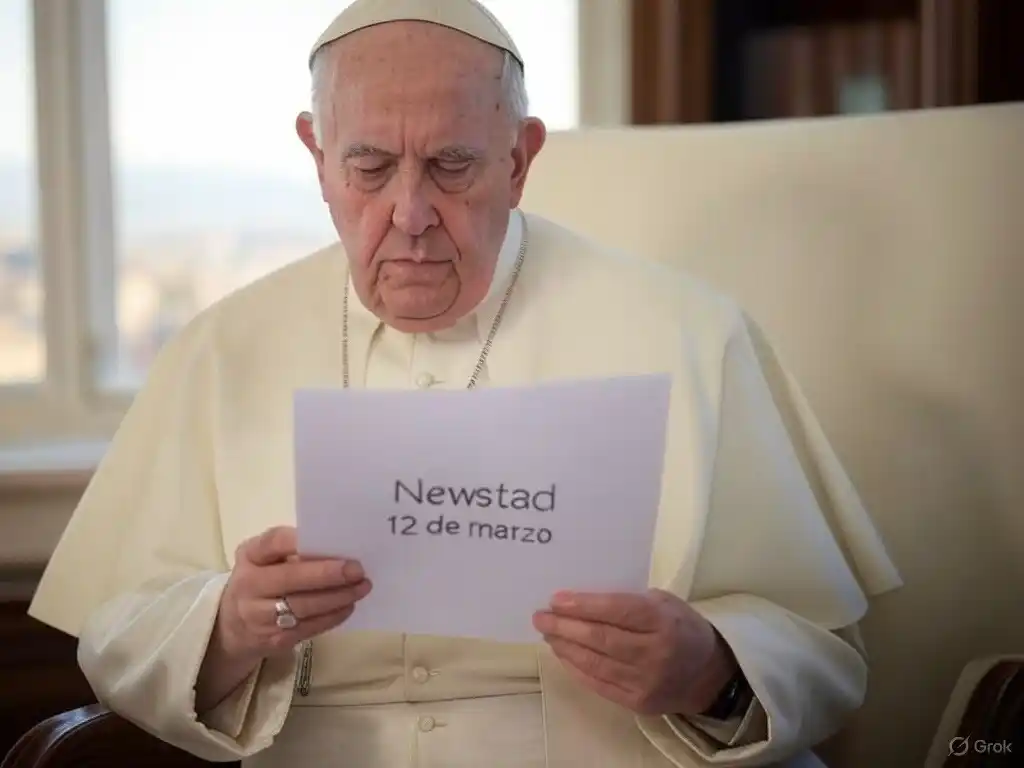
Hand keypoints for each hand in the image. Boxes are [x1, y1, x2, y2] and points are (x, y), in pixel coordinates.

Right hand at [215, 526, 371, 660]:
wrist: (232, 626)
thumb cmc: (261, 580)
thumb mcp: (265, 558)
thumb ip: (293, 550)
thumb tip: (339, 547)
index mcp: (250, 556)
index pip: (274, 543)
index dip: (301, 541)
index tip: (331, 538)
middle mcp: (250, 585)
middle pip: (291, 578)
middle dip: (328, 574)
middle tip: (357, 569)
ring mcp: (259, 616)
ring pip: (303, 606)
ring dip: (338, 597)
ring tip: (362, 586)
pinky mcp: (274, 639)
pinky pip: (309, 627)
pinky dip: (333, 616)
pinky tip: (349, 605)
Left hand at [533, 588, 735, 716]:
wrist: (707, 675)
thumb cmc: (680, 627)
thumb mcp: (664, 603)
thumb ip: (629, 600)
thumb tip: (581, 600)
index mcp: (662, 621)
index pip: (617, 611)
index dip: (583, 605)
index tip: (556, 600)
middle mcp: (654, 652)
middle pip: (600, 639)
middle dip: (565, 627)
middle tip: (540, 617)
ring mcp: (645, 681)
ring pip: (595, 663)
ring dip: (565, 647)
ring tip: (548, 633)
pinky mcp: (637, 702)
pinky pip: (598, 684)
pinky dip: (576, 668)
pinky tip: (563, 654)